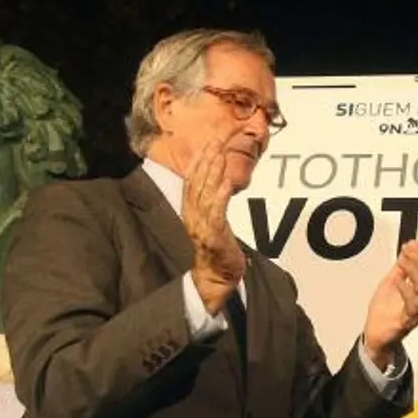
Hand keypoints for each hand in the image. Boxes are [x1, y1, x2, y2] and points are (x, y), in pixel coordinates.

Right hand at [184, 137, 246, 312]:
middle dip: (206, 159)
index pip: (193, 180)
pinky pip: (215, 213)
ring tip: (219, 154)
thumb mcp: (213, 222)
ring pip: (204, 194)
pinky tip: (226, 182)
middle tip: (215, 140)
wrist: (216, 278)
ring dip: (212, 172)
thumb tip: (219, 181)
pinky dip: (219, 196)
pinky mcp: (212, 237)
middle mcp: (192, 216)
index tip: (209, 142)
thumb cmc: (217, 250)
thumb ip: (212, 202)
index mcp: (191, 212)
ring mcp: (200, 226)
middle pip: (197, 182)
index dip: (199, 160)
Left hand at [360, 240, 417, 367]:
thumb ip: (400, 269)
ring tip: (402, 260)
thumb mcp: (391, 283)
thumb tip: (406, 250)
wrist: (376, 336)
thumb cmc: (385, 313)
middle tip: (408, 248)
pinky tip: (398, 280)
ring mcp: (417, 311)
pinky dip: (405, 289)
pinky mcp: (407, 322)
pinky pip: (412, 305)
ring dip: (414, 270)